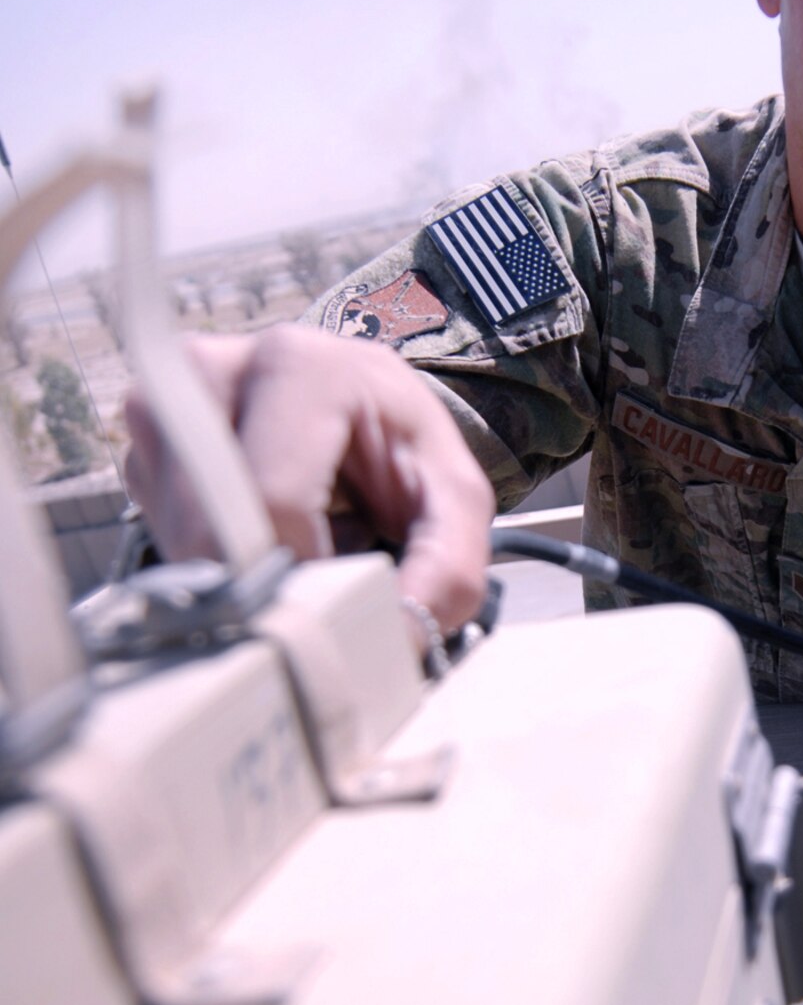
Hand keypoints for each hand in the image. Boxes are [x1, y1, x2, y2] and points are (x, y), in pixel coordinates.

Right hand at [124, 325, 494, 635]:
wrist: (365, 411)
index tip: (334, 601)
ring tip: (287, 556)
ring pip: (174, 527)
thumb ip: (446, 571)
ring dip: (229, 569)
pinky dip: (204, 552)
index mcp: (301, 368)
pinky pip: (157, 523)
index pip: (272, 499)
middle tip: (306, 600)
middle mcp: (215, 366)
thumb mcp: (454, 505)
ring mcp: (165, 398)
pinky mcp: (146, 439)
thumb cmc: (405, 454)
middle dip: (258, 581)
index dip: (302, 573)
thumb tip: (394, 639)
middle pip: (210, 518)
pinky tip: (253, 539)